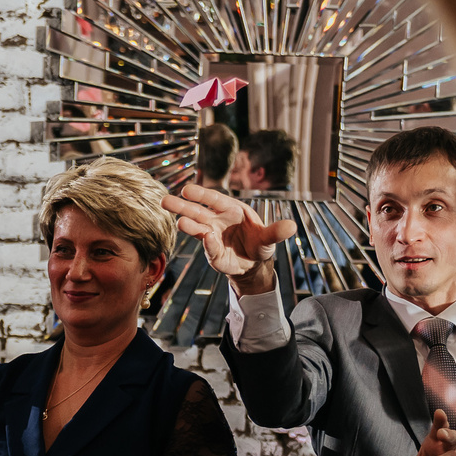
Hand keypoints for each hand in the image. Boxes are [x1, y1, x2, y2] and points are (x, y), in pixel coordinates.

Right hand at [158, 183, 295, 292]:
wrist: (253, 265)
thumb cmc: (260, 245)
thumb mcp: (269, 239)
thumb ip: (276, 232)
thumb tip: (291, 226)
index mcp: (231, 210)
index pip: (214, 199)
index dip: (201, 195)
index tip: (187, 190)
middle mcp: (218, 220)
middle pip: (198, 211)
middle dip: (182, 206)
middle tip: (164, 200)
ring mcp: (212, 235)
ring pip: (196, 226)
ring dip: (185, 223)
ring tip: (176, 221)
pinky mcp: (211, 251)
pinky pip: (207, 246)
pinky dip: (206, 243)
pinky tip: (203, 238)